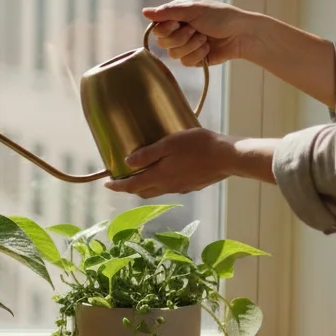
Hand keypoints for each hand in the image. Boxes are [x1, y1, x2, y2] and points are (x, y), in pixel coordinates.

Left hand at [104, 129, 235, 197]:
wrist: (228, 157)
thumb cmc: (199, 146)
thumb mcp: (169, 144)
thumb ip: (148, 154)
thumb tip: (127, 162)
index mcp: (159, 177)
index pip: (131, 186)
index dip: (117, 186)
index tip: (107, 184)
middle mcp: (168, 187)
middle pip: (143, 191)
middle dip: (130, 187)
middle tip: (123, 179)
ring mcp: (181, 188)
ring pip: (157, 190)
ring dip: (146, 185)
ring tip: (142, 174)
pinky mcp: (192, 186)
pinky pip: (171, 187)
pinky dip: (162, 182)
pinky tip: (166, 171)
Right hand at [143, 0, 257, 67]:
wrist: (241, 34)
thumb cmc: (221, 16)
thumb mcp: (194, 9)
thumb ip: (168, 11)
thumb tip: (144, 11)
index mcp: (176, 16)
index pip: (156, 27)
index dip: (164, 28)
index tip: (177, 23)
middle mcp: (178, 31)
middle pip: (163, 42)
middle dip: (180, 37)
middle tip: (195, 29)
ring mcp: (185, 46)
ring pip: (173, 54)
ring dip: (191, 46)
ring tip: (204, 38)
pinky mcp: (193, 59)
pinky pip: (185, 62)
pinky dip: (197, 54)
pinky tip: (207, 47)